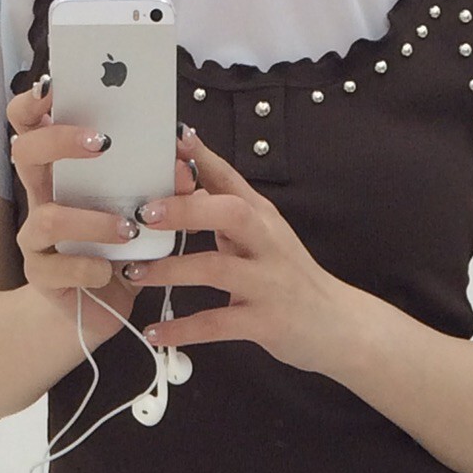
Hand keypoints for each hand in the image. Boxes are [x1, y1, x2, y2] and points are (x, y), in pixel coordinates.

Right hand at [4, 79, 197, 346]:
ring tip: (129, 227)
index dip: (34, 100)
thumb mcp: (139, 208)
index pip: (29, 123)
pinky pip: (58, 267)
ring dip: (93, 219)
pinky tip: (113, 269)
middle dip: (60, 141)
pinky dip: (90, 267)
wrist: (99, 310)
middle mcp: (40, 198)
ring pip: (47, 217)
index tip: (56, 85)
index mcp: (59, 171)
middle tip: (104, 144)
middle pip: (24, 152)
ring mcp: (36, 238)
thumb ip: (155, 181)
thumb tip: (186, 154)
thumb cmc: (121, 249)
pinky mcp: (42, 277)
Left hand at [113, 130, 348, 373]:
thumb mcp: (264, 238)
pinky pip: (216, 325)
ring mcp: (267, 283)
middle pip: (229, 212)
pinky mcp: (265, 322)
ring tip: (134, 273)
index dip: (199, 156)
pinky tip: (155, 332)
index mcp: (262, 217)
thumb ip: (228, 216)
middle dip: (185, 209)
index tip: (169, 140)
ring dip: (171, 270)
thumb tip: (186, 187)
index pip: (229, 177)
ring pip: (216, 269)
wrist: (338, 325)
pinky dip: (182, 329)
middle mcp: (267, 243)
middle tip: (144, 214)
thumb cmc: (292, 279)